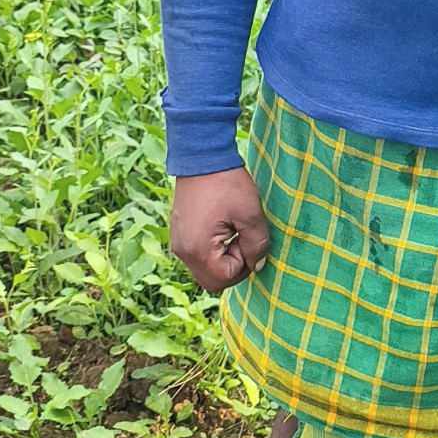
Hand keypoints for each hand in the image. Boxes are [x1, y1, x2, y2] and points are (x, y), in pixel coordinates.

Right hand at [170, 167, 270, 294]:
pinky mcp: (179, 233)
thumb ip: (258, 245)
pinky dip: (212, 249)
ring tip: (232, 229)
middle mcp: (183, 251)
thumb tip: (258, 265)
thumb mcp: (251, 214)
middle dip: (232, 266)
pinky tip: (221, 225)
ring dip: (222, 258)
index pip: (224, 279)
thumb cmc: (227, 184)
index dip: (244, 264)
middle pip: (212, 280)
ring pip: (204, 268)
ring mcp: (178, 242)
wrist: (202, 156)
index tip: (247, 239)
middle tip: (241, 238)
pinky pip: (197, 254)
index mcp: (198, 250)